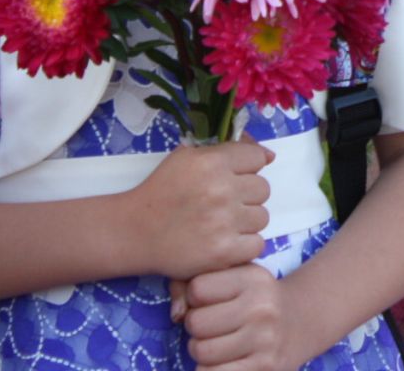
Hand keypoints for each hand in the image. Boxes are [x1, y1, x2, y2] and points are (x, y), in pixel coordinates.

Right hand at [129, 138, 272, 278]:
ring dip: (246, 221)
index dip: (247, 168)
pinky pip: (257, 244)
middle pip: (263, 189)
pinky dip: (244, 245)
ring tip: (223, 224)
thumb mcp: (187, 157)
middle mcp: (221, 190)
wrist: (134, 231)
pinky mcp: (224, 252)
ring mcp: (224, 222)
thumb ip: (227, 150)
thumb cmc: (161, 191)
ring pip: (262, 217)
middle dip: (247, 196)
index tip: (233, 178)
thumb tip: (269, 156)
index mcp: (212, 162)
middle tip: (224, 204)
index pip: (257, 158)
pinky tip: (226, 241)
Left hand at [182, 263, 295, 370]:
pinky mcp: (264, 367)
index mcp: (254, 278)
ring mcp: (265, 340)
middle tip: (211, 326)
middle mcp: (262, 307)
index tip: (208, 301)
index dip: (195, 298)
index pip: (197, 288)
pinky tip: (222, 361)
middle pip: (196, 322)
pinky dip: (209, 369)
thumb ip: (196, 282)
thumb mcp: (236, 276)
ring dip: (201, 350)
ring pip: (201, 351)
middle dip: (196, 327)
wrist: (300, 321)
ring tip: (217, 343)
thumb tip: (177, 314)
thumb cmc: (254, 298)